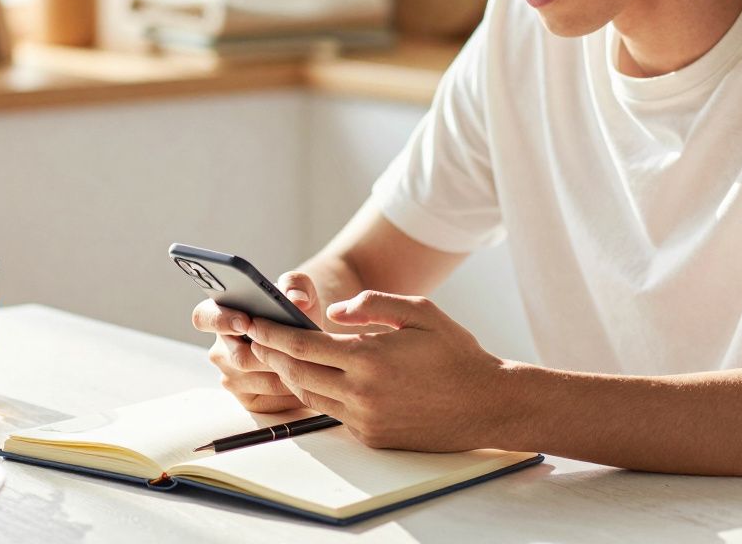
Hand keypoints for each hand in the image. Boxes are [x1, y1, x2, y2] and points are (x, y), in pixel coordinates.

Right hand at [191, 271, 324, 412]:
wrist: (306, 341)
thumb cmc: (294, 312)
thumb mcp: (297, 290)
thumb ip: (296, 284)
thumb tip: (296, 299)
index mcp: (221, 315)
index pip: (204, 317)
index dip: (221, 320)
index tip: (245, 321)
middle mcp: (220, 349)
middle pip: (239, 357)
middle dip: (272, 353)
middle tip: (296, 346)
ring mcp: (231, 377)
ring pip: (259, 379)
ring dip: (287, 371)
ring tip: (310, 360)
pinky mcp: (248, 400)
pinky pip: (271, 399)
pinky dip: (292, 389)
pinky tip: (307, 378)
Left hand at [247, 291, 514, 451]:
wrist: (487, 404)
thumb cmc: (455, 353)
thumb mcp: (419, 312)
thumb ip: (372, 304)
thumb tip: (331, 312)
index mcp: (369, 357)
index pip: (303, 345)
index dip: (273, 333)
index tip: (253, 322)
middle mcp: (361, 392)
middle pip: (297, 373)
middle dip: (272, 354)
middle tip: (254, 338)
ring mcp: (365, 419)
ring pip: (309, 396)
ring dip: (289, 375)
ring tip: (277, 356)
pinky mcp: (372, 436)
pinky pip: (332, 413)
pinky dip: (318, 394)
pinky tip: (313, 379)